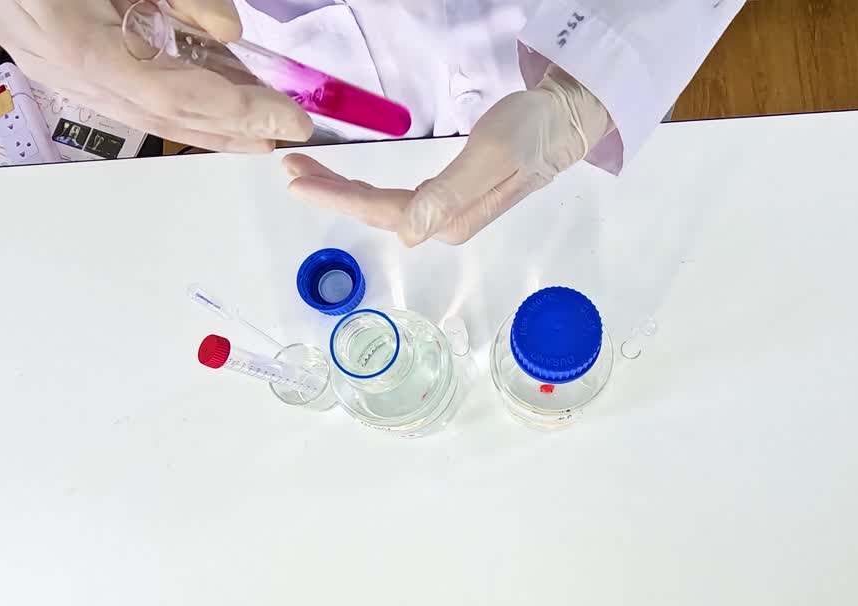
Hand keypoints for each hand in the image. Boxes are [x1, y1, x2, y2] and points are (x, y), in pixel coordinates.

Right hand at [0, 0, 313, 150]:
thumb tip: (228, 30)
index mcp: (59, 23)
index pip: (161, 89)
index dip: (231, 111)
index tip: (287, 120)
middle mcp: (44, 53)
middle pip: (150, 111)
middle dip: (225, 126)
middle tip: (283, 129)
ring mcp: (40, 57)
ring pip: (133, 108)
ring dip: (200, 121)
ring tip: (257, 127)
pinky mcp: (48, 52)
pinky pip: (117, 89)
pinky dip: (168, 97)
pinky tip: (212, 103)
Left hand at [284, 65, 612, 245]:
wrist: (567, 119)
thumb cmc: (532, 130)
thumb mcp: (492, 155)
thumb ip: (450, 194)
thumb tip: (409, 233)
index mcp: (452, 219)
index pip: (383, 213)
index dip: (337, 197)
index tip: (297, 179)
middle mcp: (446, 223)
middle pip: (376, 213)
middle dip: (331, 193)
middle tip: (290, 169)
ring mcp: (449, 211)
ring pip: (384, 207)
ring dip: (344, 191)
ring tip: (307, 171)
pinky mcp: (452, 195)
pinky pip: (397, 198)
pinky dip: (365, 189)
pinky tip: (350, 183)